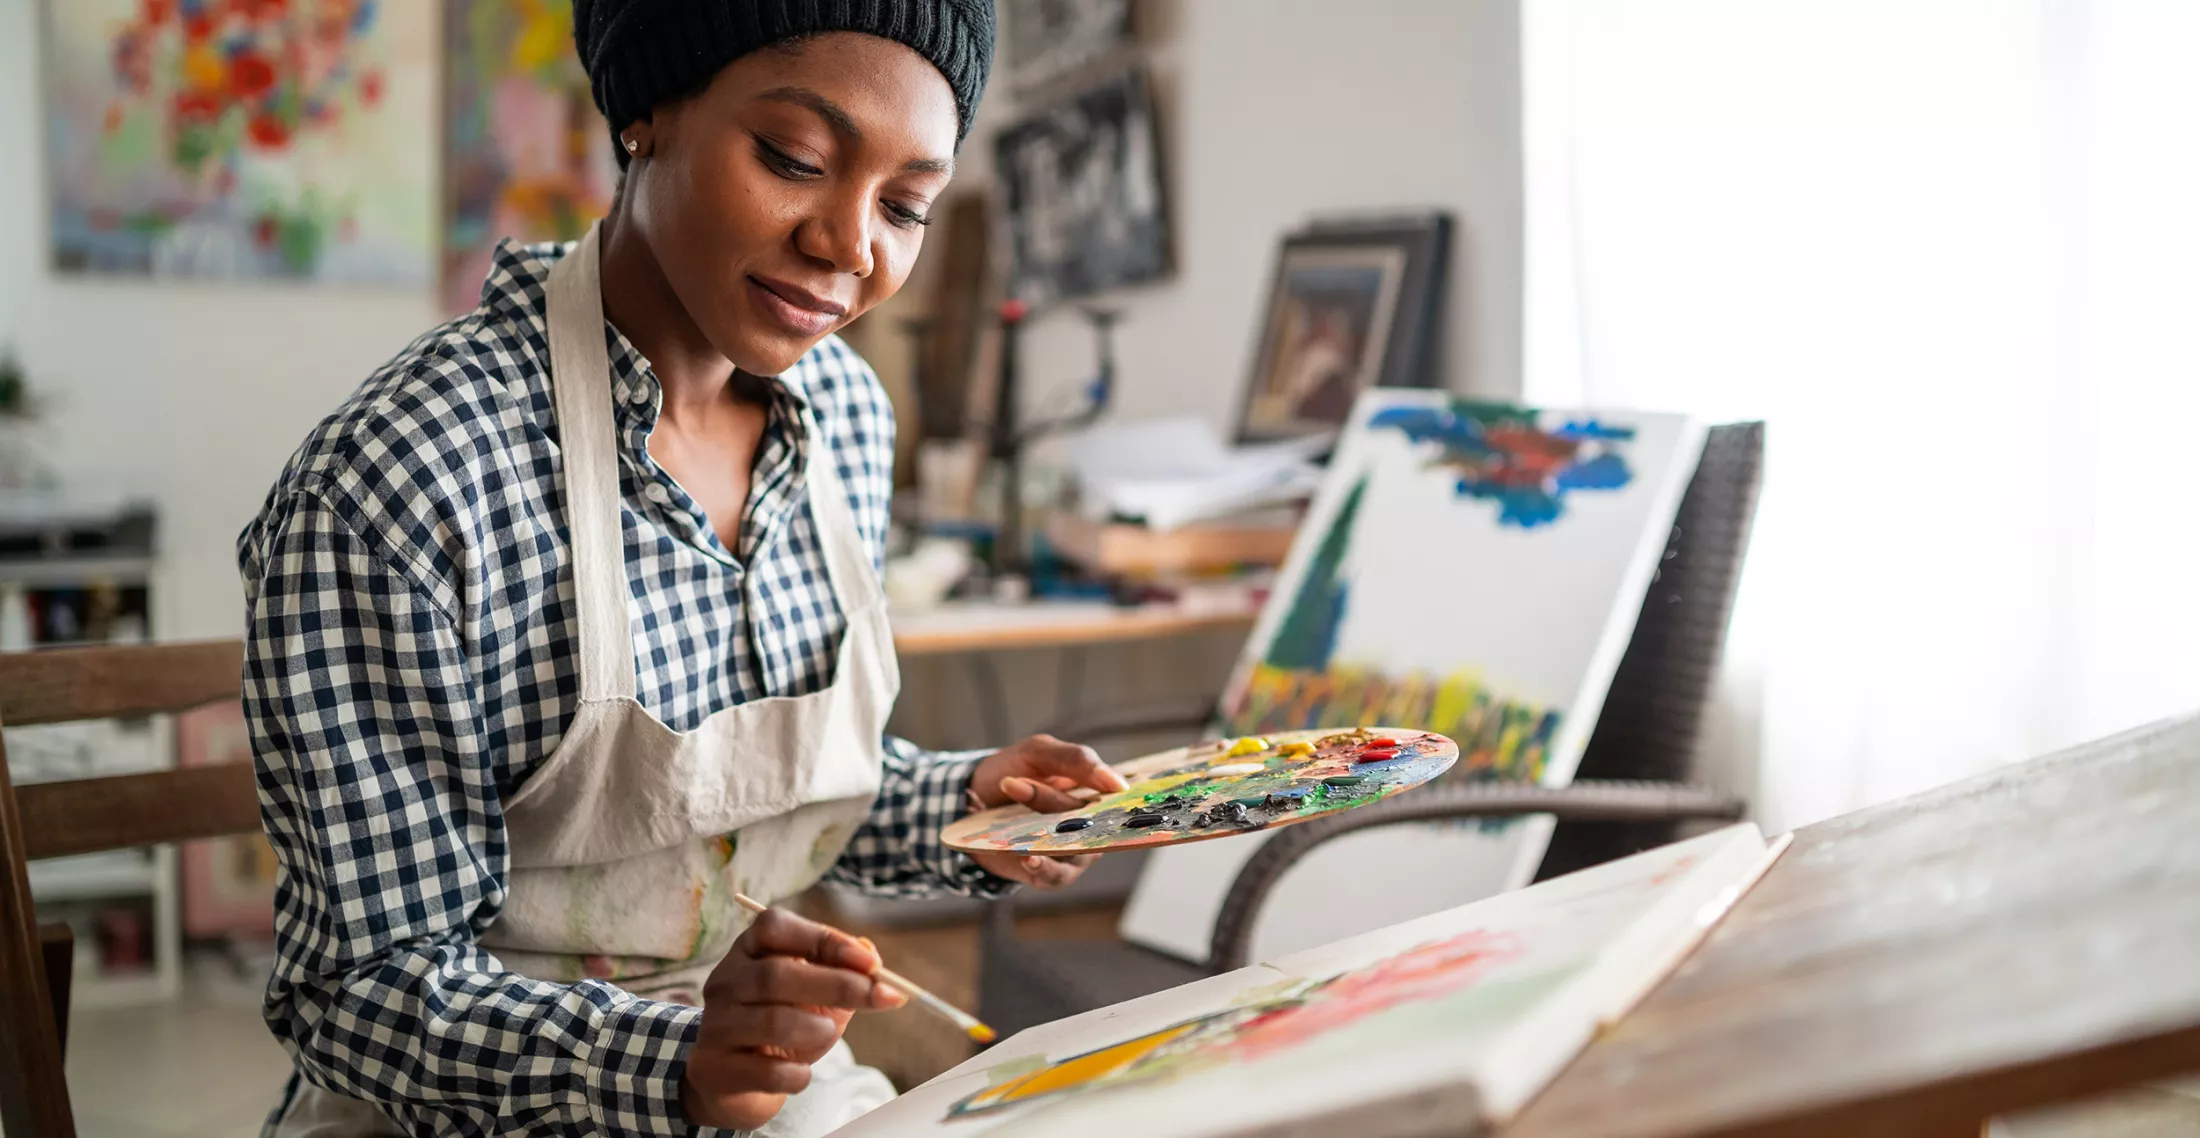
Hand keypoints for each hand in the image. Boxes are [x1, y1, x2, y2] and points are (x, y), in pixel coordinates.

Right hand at [681, 906, 905, 1130]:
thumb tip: (871, 956)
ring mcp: (716, 1026)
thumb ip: (845, 973)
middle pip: (775, 975)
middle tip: (879, 998)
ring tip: (829, 1033)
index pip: (774, 927)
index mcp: (748, 951)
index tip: (871, 963)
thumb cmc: (785, 1028)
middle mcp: (725, 982)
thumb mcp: (817, 996)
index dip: (824, 939)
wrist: (737, 1084)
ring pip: (771, 1021)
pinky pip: (766, 1072)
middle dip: (837, 985)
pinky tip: (801, 1072)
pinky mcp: (716, 1070)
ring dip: (816, 1029)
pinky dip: (797, 1073)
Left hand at [964, 734, 1128, 889]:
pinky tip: (1028, 858)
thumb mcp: (1039, 753)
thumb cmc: (1013, 771)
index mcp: (1095, 792)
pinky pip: (1056, 875)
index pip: (1117, 795)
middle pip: (1085, 819)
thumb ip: (1076, 760)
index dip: (1118, 793)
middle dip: (1048, 800)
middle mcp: (1090, 825)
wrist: (970, 800)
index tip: (1114, 787)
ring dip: (1042, 833)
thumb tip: (1118, 784)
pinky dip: (1043, 867)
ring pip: (1071, 848)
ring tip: (1016, 823)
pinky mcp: (1050, 873)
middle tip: (1011, 783)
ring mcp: (1072, 851)